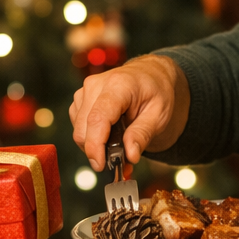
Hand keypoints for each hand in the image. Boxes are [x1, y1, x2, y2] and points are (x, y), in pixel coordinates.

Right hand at [69, 55, 189, 170]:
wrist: (150, 74)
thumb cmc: (156, 91)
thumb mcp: (159, 114)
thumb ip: (143, 134)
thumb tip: (130, 156)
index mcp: (118, 85)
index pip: (98, 118)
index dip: (95, 145)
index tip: (100, 164)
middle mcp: (96, 86)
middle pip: (84, 128)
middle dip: (98, 150)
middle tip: (120, 161)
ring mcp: (85, 91)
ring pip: (79, 130)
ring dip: (95, 145)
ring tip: (118, 146)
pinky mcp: (80, 99)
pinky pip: (79, 126)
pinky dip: (91, 137)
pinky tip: (108, 137)